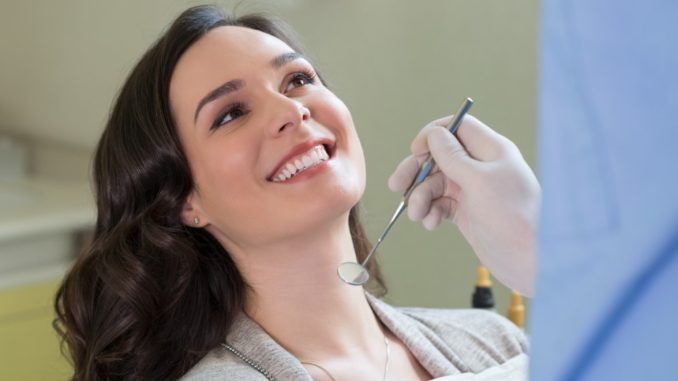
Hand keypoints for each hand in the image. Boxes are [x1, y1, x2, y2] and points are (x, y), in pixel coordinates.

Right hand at [388, 115, 539, 295]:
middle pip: (439, 157)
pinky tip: (432, 223)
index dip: (433, 136)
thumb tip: (433, 135)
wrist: (528, 259)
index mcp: (491, 150)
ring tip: (418, 215)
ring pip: (435, 184)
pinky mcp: (467, 211)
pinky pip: (440, 204)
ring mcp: (473, 190)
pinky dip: (431, 212)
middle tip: (397, 185)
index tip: (415, 151)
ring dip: (421, 197)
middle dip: (417, 171)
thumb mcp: (479, 181)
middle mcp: (481, 167)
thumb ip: (453, 156)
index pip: (457, 128)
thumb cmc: (513, 216)